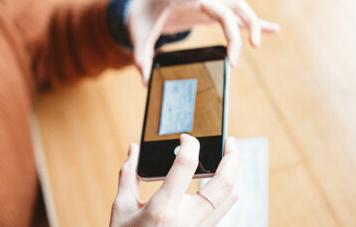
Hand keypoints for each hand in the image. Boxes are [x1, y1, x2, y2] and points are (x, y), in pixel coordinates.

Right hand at [110, 135, 239, 226]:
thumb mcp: (121, 208)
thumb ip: (128, 175)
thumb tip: (134, 149)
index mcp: (163, 209)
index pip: (186, 165)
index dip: (189, 144)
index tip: (186, 137)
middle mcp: (187, 220)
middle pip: (224, 184)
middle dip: (232, 157)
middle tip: (230, 141)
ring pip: (231, 198)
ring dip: (233, 175)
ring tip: (228, 158)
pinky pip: (223, 210)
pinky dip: (225, 191)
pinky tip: (217, 181)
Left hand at [127, 0, 279, 83]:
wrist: (144, 5)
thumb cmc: (142, 15)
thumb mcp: (137, 34)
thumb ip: (140, 55)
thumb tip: (144, 80)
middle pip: (227, 9)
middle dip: (236, 32)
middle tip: (235, 60)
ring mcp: (208, 5)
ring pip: (237, 11)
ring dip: (251, 26)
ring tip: (257, 45)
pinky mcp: (212, 14)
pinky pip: (236, 18)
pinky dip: (253, 24)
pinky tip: (273, 29)